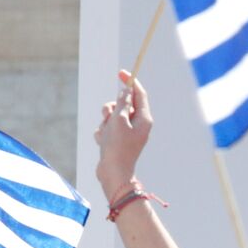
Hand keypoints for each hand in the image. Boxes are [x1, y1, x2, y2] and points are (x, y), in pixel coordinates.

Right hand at [94, 71, 152, 198]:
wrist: (113, 174)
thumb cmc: (117, 147)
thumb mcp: (118, 121)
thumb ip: (121, 104)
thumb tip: (125, 91)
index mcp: (144, 119)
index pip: (139, 94)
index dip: (130, 82)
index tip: (121, 73)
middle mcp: (138, 125)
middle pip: (124, 104)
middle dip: (112, 107)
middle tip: (107, 114)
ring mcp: (128, 133)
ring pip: (113, 116)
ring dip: (105, 121)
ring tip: (104, 133)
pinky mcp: (118, 140)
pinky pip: (107, 128)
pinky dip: (102, 132)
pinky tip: (102, 142)